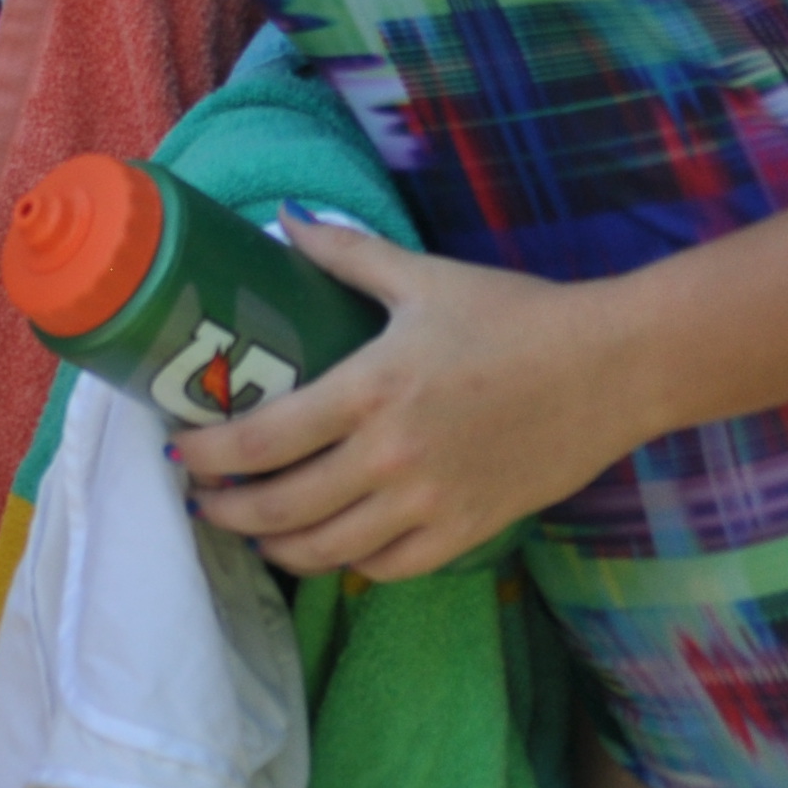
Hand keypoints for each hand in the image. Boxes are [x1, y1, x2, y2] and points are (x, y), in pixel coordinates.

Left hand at [171, 216, 647, 580]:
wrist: (612, 368)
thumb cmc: (515, 316)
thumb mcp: (422, 276)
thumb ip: (344, 252)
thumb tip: (283, 219)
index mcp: (370, 390)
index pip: (261, 441)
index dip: (205, 454)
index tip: (176, 449)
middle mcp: (391, 458)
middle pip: (280, 508)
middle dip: (225, 509)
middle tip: (200, 497)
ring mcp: (430, 504)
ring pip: (326, 551)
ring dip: (275, 545)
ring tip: (250, 528)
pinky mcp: (467, 531)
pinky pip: (387, 568)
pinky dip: (347, 563)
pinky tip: (328, 545)